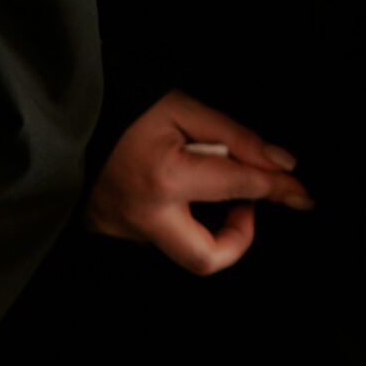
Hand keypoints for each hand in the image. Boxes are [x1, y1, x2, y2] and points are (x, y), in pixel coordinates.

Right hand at [85, 90, 313, 275]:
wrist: (63, 118)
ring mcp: (122, 231)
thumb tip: (281, 165)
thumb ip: (237, 138)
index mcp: (167, 178)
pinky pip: (155, 235)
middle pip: (207, 258)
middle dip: (238, 240)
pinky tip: (163, 187)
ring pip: (180, 246)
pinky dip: (172, 214)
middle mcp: (145, 216)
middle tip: (243, 208)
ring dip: (202, 221)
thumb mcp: (184, 108)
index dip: (280, 190)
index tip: (302, 195)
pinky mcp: (108, 232)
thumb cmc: (125, 108)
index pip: (241, 189)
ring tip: (195, 183)